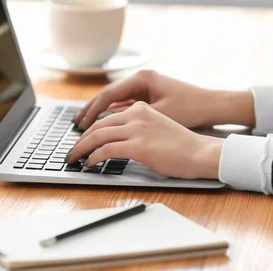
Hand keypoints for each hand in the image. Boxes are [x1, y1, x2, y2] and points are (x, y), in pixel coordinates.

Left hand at [65, 102, 223, 179]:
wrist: (200, 153)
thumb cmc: (183, 146)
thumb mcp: (157, 128)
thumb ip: (138, 129)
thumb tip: (117, 142)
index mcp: (141, 108)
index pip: (107, 117)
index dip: (90, 130)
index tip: (81, 140)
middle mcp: (137, 114)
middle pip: (98, 125)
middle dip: (80, 139)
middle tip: (71, 151)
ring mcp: (137, 129)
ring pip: (97, 136)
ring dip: (81, 149)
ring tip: (73, 159)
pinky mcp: (138, 146)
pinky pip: (106, 149)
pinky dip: (93, 157)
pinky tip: (89, 163)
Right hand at [73, 70, 254, 129]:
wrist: (214, 105)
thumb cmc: (190, 108)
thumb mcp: (158, 115)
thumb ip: (131, 118)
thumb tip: (106, 124)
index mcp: (142, 79)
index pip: (107, 94)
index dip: (91, 111)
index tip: (80, 125)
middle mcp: (142, 78)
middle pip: (108, 95)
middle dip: (91, 111)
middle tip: (76, 126)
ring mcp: (146, 85)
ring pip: (115, 99)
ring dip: (101, 112)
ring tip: (85, 125)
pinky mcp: (150, 94)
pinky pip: (125, 103)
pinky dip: (114, 112)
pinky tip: (104, 123)